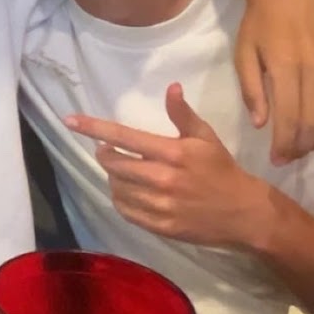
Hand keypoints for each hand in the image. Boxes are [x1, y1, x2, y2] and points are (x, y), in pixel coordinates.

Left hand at [66, 85, 262, 246]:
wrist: (242, 212)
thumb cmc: (222, 170)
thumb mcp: (206, 137)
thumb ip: (183, 114)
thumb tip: (171, 87)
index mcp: (173, 153)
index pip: (124, 137)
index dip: (94, 128)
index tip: (71, 120)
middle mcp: (163, 179)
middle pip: (114, 165)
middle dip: (105, 154)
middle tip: (108, 150)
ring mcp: (160, 205)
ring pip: (118, 188)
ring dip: (113, 177)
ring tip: (121, 171)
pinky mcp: (160, 226)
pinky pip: (126, 211)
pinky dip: (121, 199)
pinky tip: (128, 191)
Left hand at [234, 0, 313, 163]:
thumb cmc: (258, 25)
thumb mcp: (243, 56)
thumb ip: (252, 91)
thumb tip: (262, 125)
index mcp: (287, 66)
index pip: (291, 119)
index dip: (285, 145)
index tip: (276, 159)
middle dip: (302, 146)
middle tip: (289, 156)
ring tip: (306, 145)